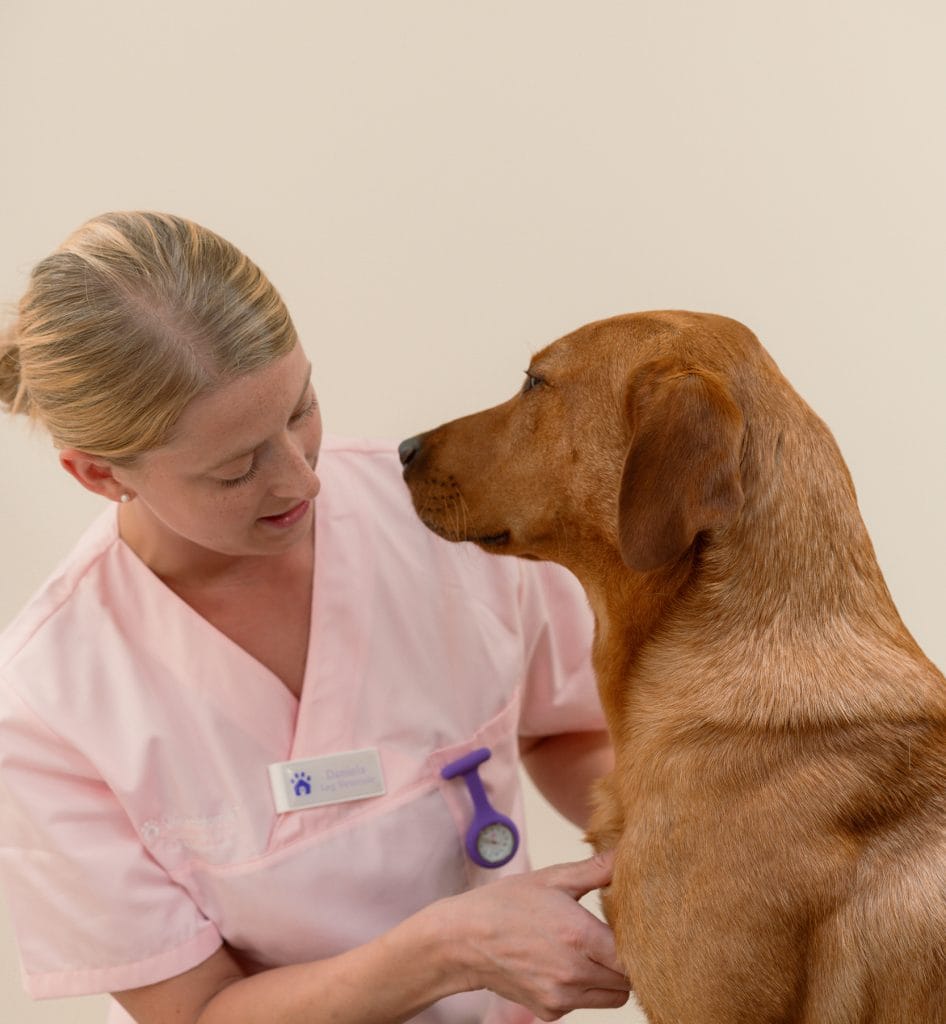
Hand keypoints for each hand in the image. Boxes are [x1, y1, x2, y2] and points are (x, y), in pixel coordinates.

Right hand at [440, 852, 630, 1020]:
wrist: (463, 940)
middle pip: (627, 980)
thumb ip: (594, 871)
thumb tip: (626, 854)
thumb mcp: (551, 879)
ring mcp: (562, 997)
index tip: (633, 929)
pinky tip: (562, 964)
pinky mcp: (550, 1011)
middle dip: (625, 961)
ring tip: (586, 951)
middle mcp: (574, 973)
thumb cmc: (506, 903)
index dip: (639, 944)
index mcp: (580, 936)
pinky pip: (584, 1004)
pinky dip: (582, 989)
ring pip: (611, 998)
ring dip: (607, 978)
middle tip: (609, 938)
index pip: (633, 957)